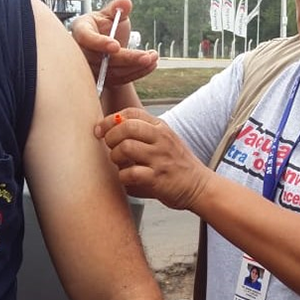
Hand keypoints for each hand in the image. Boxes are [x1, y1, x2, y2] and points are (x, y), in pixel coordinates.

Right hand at [72, 0, 159, 86]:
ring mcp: (91, 68)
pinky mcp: (103, 79)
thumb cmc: (106, 25)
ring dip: (136, 66)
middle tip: (146, 56)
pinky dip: (137, 73)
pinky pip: (120, 80)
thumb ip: (118, 7)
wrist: (107, 43)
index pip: (86, 38)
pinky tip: (150, 64)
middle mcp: (82, 52)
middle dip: (127, 58)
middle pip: (103, 60)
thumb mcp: (112, 12)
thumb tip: (125, 2)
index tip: (117, 46)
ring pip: (113, 72)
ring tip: (153, 57)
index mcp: (81, 29)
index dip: (100, 43)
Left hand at [94, 108, 213, 210]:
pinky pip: (130, 173)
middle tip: (110, 147)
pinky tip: (127, 178)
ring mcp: (160, 158)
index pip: (130, 113)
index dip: (110, 120)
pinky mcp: (157, 178)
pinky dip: (122, 176)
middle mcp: (161, 140)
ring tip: (119, 164)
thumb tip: (111, 127)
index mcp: (161, 128)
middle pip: (125, 127)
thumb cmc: (177, 165)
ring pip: (125, 148)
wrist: (199, 186)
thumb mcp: (165, 140)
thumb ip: (144, 133)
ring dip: (115, 157)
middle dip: (110, 137)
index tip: (100, 130)